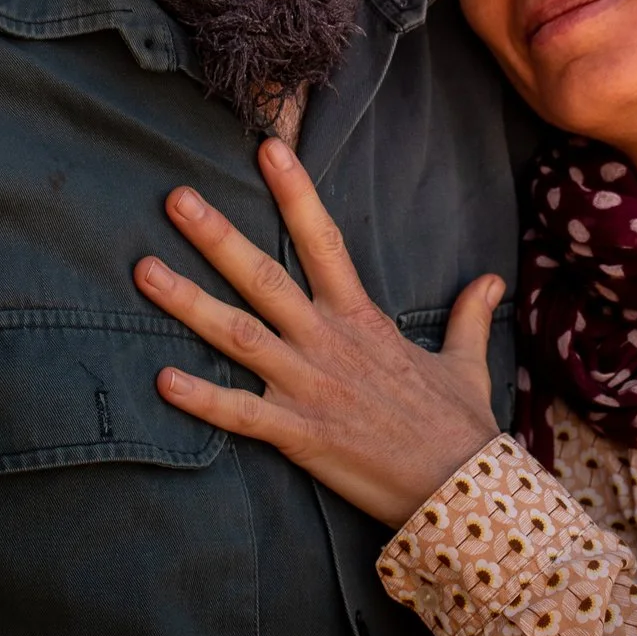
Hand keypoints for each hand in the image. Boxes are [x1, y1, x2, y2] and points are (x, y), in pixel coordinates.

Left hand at [134, 137, 504, 527]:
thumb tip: (491, 279)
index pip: (324, 241)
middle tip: (176, 199)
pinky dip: (201, 399)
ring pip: (238, 336)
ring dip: (189, 303)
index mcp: (362, 318)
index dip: (295, 193)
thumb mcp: (467, 361)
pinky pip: (241, 415)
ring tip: (144, 270)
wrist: (464, 485)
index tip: (267, 150)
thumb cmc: (460, 423)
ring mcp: (310, 387)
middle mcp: (328, 343)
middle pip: (264, 278)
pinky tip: (162, 379)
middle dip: (217, 236)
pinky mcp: (300, 435)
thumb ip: (470, 315)